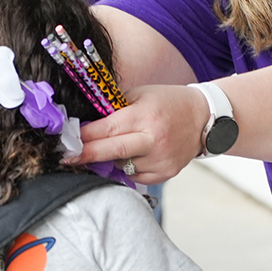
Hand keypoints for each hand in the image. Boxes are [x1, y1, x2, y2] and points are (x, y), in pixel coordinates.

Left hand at [72, 84, 210, 184]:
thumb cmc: (168, 103)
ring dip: (111, 159)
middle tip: (67, 158)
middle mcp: (154, 140)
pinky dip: (128, 167)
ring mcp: (161, 159)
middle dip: (86, 154)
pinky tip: (134, 155)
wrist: (204, 119)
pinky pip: (136, 175)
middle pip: (112, 151)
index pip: (108, 129)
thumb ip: (115, 108)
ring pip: (122, 166)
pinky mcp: (166, 173)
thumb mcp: (141, 95)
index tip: (67, 140)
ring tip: (114, 147)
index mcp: (145, 116)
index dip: (85, 136)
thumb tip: (86, 122)